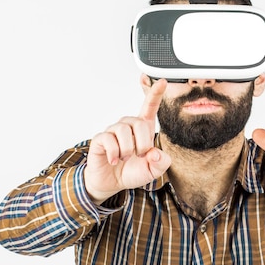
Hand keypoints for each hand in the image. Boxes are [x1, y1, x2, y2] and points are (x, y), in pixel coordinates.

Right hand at [84, 79, 171, 204]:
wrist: (112, 183)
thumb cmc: (132, 171)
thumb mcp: (153, 171)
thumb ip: (161, 163)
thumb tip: (155, 153)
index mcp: (143, 129)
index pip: (150, 107)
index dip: (156, 94)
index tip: (163, 82)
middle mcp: (128, 126)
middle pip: (138, 123)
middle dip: (142, 144)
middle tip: (139, 156)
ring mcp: (113, 131)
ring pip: (124, 131)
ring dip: (128, 150)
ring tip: (125, 158)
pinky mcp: (101, 139)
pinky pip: (109, 140)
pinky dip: (114, 153)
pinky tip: (114, 160)